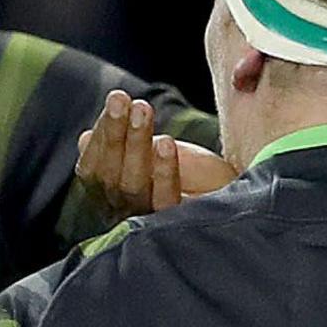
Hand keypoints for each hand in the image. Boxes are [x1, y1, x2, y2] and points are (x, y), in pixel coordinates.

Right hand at [74, 90, 236, 218]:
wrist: (241, 204)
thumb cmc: (196, 180)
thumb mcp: (156, 156)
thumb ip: (124, 148)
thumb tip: (85, 138)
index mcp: (114, 198)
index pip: (94, 169)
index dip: (103, 134)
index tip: (117, 99)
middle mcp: (127, 214)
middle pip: (110, 177)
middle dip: (115, 133)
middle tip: (124, 99)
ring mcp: (150, 224)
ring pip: (132, 186)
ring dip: (136, 144)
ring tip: (143, 110)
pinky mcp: (178, 227)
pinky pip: (165, 201)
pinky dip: (164, 172)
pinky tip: (166, 144)